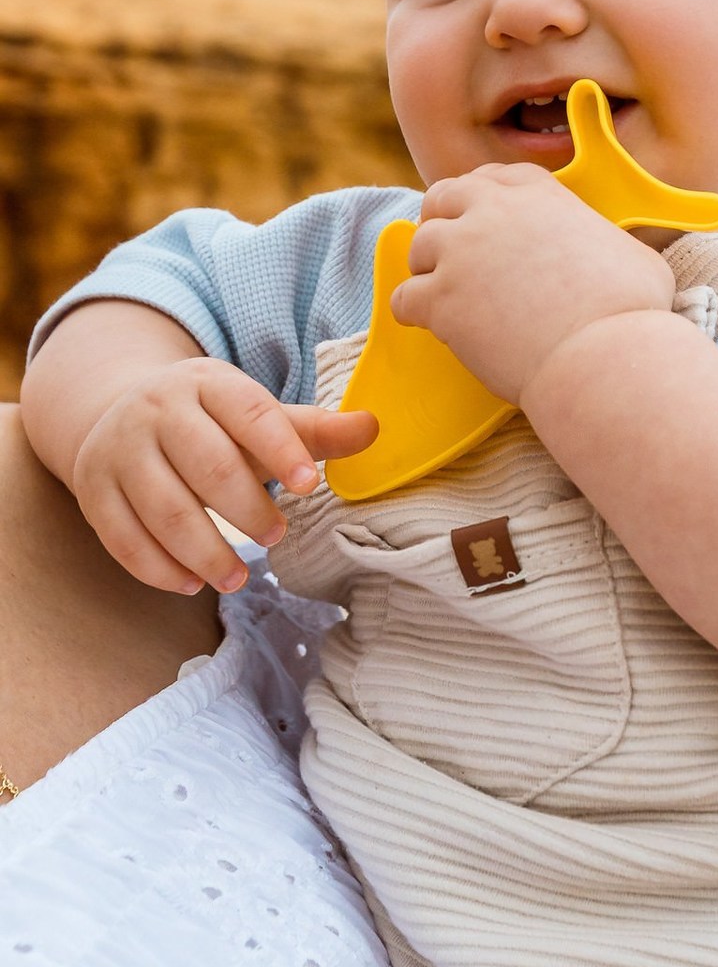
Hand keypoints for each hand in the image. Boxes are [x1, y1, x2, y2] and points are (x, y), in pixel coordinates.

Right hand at [72, 358, 377, 594]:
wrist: (119, 411)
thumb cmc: (210, 422)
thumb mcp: (256, 415)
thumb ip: (312, 430)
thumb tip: (375, 428)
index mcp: (208, 383)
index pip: (250, 414)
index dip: (282, 450)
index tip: (310, 486)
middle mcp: (158, 410)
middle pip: (208, 467)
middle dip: (247, 510)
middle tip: (278, 535)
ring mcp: (120, 450)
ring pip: (164, 510)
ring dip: (206, 552)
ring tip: (239, 578)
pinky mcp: (94, 490)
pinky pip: (123, 539)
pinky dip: (159, 569)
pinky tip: (192, 583)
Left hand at [390, 165, 677, 406]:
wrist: (602, 354)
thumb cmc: (630, 312)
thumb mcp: (633, 254)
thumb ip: (606, 243)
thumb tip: (616, 256)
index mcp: (540, 195)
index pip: (497, 177)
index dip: (485, 195)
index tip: (484, 215)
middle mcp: (493, 213)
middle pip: (444, 196)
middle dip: (443, 218)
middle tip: (450, 249)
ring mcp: (461, 253)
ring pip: (419, 245)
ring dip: (428, 267)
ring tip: (443, 292)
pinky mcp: (440, 299)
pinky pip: (404, 297)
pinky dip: (414, 311)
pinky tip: (430, 324)